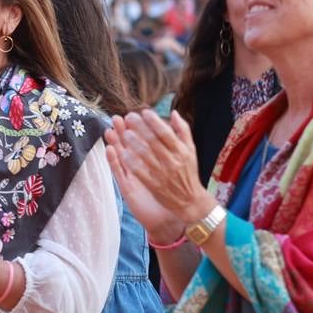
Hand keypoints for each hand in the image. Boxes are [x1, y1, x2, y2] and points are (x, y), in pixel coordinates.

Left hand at [105, 110, 210, 241]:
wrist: (190, 201)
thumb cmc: (188, 172)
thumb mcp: (191, 150)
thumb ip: (183, 131)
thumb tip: (174, 113)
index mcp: (181, 151)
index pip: (166, 133)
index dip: (154, 121)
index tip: (143, 112)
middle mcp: (172, 161)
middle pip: (153, 141)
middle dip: (140, 128)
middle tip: (129, 117)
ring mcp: (162, 174)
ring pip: (145, 155)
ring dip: (133, 143)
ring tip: (123, 133)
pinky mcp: (154, 185)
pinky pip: (139, 172)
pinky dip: (130, 162)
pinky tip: (122, 153)